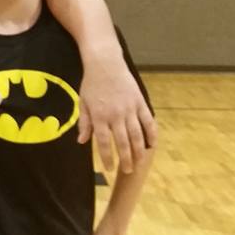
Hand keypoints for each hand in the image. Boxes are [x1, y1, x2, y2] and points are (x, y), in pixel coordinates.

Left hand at [77, 52, 156, 173]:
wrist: (105, 63)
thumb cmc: (91, 84)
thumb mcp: (83, 103)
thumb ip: (84, 123)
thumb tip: (82, 142)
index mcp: (99, 116)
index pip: (103, 143)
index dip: (107, 158)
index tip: (108, 169)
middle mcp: (115, 115)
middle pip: (122, 143)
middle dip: (125, 159)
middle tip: (127, 171)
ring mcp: (129, 109)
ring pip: (137, 135)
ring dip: (139, 151)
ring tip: (140, 162)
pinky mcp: (140, 102)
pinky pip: (148, 122)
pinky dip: (151, 134)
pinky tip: (152, 144)